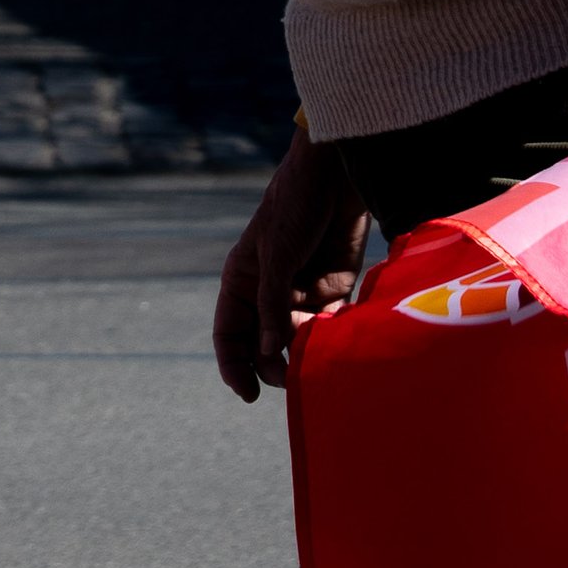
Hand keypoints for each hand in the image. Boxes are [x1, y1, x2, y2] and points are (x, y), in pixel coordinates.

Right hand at [214, 127, 369, 400]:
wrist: (337, 174)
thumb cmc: (295, 206)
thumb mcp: (277, 254)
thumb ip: (272, 304)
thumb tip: (269, 353)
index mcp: (242, 280)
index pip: (230, 333)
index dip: (234, 365)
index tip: (247, 393)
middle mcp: (268, 291)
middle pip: (264, 344)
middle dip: (273, 366)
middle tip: (290, 380)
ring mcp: (301, 290)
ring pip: (298, 338)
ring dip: (305, 353)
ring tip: (315, 358)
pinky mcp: (334, 288)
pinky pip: (329, 325)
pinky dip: (331, 337)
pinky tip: (337, 340)